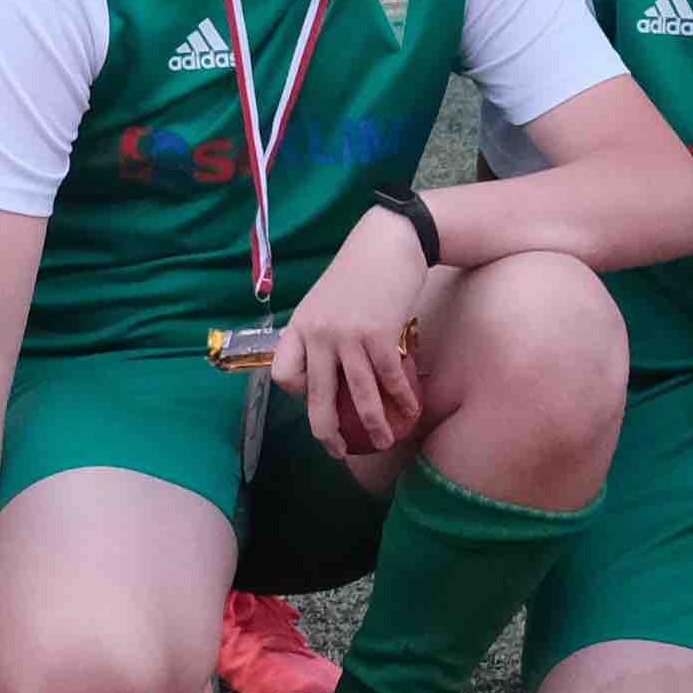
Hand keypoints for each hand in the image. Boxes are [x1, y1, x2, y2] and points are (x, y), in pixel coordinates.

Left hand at [283, 204, 433, 460]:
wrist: (388, 242)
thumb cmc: (359, 271)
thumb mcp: (325, 300)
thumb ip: (321, 332)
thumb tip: (327, 366)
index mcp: (300, 326)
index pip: (282, 373)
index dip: (297, 392)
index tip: (317, 395)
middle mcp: (318, 335)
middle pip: (316, 397)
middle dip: (326, 432)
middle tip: (337, 450)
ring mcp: (348, 337)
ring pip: (357, 397)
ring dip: (373, 426)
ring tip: (383, 441)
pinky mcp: (379, 336)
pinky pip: (389, 380)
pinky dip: (401, 400)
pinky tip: (410, 410)